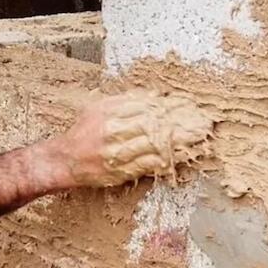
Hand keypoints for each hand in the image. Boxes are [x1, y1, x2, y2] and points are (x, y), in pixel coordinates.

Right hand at [36, 90, 212, 188]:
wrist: (63, 160)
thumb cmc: (82, 133)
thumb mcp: (97, 108)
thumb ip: (124, 101)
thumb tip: (154, 97)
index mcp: (107, 110)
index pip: (146, 105)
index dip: (171, 105)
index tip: (190, 105)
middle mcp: (112, 130)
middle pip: (154, 123)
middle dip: (181, 122)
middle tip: (204, 121)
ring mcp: (117, 152)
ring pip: (155, 143)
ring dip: (180, 140)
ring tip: (200, 136)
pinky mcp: (121, 171)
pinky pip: (149, 164)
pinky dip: (167, 159)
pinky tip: (182, 155)